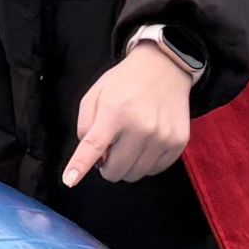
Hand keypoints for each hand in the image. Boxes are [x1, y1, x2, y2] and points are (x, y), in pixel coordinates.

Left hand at [61, 43, 194, 188]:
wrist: (164, 68)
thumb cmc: (124, 83)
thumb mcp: (94, 95)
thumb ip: (86, 126)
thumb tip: (92, 158)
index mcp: (115, 113)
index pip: (94, 146)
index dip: (80, 166)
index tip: (70, 180)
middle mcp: (141, 127)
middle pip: (116, 170)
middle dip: (107, 166)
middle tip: (110, 149)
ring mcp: (162, 136)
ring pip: (135, 174)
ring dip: (127, 166)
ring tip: (128, 144)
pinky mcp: (178, 142)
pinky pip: (155, 170)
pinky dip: (145, 163)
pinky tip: (145, 145)